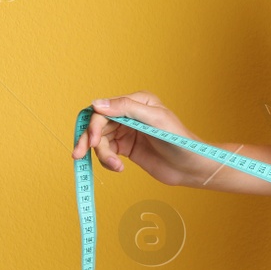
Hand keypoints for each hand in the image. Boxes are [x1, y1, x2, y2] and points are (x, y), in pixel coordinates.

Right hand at [70, 92, 205, 186]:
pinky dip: (107, 161)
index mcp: (137, 101)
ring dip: (102, 154)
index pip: (104, 109)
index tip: (91, 141)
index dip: (93, 124)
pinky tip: (118, 168)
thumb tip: (96, 103)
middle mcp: (129, 114)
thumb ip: (127, 109)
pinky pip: (106, 152)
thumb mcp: (155, 120)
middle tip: (79, 155)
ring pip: (100, 140)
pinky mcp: (126, 148)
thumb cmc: (179, 140)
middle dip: (89, 141)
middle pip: (97, 125)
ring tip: (115, 166)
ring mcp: (126, 131)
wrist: (191, 167)